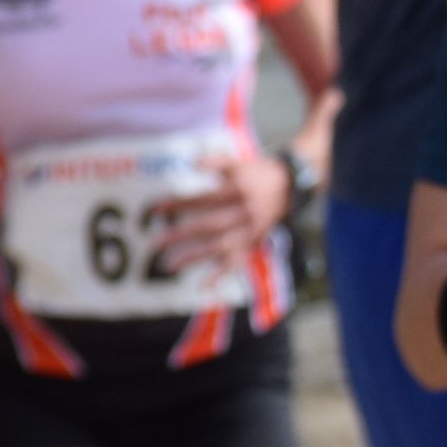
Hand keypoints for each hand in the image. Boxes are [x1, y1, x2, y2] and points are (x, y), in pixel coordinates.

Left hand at [152, 154, 287, 275]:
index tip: (155, 210)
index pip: (203, 200)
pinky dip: (220, 275)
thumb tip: (191, 162)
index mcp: (239, 191)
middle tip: (156, 242)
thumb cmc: (257, 173)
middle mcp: (245, 212)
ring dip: (194, 257)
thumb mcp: (238, 163)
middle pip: (209, 226)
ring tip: (169, 265)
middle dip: (181, 234)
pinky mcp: (253, 242)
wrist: (290, 186)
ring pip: (220, 247)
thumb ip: (215, 160)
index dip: (179, 204)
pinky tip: (204, 286)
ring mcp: (250, 230)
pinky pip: (237, 261)